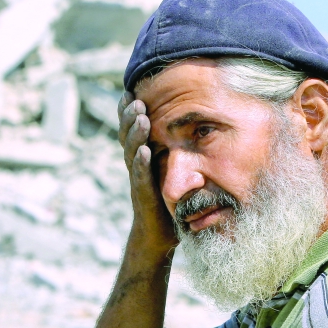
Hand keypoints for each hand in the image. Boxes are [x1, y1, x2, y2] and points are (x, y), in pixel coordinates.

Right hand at [117, 92, 176, 252]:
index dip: (128, 111)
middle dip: (129, 116)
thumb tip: (201, 127)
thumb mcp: (174, 171)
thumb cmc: (169, 201)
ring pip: (131, 152)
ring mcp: (137, 180)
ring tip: (140, 117)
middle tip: (134, 99)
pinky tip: (144, 151)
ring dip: (134, 134)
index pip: (133, 129)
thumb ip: (179, 151)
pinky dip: (141, 164)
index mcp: (143, 157)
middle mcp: (136, 165)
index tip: (130, 91)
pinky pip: (140, 177)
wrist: (159, 236)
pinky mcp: (143, 196)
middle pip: (126, 136)